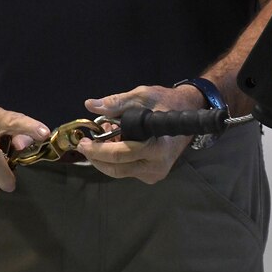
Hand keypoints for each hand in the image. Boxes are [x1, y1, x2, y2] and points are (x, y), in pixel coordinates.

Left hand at [77, 85, 205, 183]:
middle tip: (84, 144)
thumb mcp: (142, 96)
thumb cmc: (166, 102)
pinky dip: (117, 160)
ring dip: (106, 159)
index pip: (120, 155)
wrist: (188, 113)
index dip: (97, 150)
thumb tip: (91, 105)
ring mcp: (156, 173)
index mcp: (158, 147)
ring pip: (121, 172)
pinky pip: (128, 171)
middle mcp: (157, 165)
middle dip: (97, 157)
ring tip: (103, 140)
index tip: (83, 142)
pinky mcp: (154, 175)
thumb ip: (117, 103)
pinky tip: (116, 145)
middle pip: (117, 168)